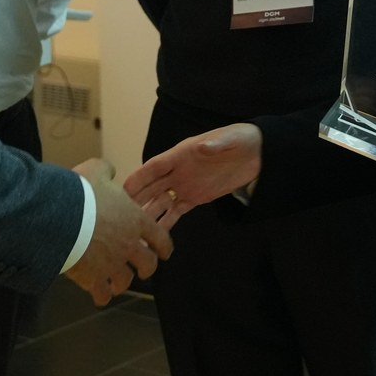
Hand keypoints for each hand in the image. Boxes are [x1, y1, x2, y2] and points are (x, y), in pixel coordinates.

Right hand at [65, 158, 174, 306]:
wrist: (59, 216)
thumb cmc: (80, 191)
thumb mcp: (95, 170)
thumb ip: (107, 171)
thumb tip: (110, 171)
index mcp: (135, 220)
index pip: (160, 238)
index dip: (164, 246)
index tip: (164, 252)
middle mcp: (129, 245)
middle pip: (148, 264)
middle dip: (146, 268)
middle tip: (142, 270)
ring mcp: (112, 264)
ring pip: (126, 281)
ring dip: (123, 282)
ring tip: (117, 284)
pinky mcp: (93, 278)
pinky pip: (102, 294)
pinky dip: (102, 296)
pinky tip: (99, 295)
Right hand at [122, 123, 262, 226]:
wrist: (256, 153)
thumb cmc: (240, 139)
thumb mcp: (230, 139)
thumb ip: (215, 144)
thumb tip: (204, 146)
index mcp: (181, 154)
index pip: (154, 166)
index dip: (138, 177)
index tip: (123, 189)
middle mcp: (178, 171)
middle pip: (151, 186)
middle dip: (136, 200)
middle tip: (119, 217)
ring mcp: (186, 185)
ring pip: (160, 202)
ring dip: (147, 215)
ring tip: (133, 232)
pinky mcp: (196, 197)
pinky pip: (176, 212)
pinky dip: (166, 223)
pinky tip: (155, 237)